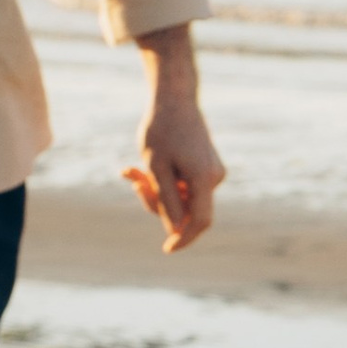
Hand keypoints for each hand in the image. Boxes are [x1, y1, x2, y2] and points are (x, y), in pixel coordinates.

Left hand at [125, 30, 224, 250]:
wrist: (174, 97)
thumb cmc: (161, 129)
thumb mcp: (155, 167)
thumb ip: (166, 200)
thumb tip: (175, 230)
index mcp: (203, 178)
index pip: (199, 221)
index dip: (184, 239)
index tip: (168, 249)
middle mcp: (214, 178)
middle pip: (187, 209)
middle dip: (158, 203)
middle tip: (133, 180)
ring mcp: (212, 172)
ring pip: (182, 197)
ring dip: (157, 190)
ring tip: (133, 168)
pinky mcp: (205, 166)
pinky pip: (184, 185)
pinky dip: (164, 181)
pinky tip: (143, 166)